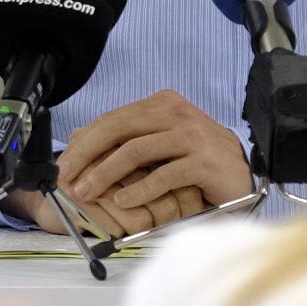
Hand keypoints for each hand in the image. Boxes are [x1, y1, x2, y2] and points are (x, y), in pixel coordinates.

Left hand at [55, 90, 252, 231]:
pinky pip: (163, 175)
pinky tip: (122, 201)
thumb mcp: (160, 145)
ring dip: (106, 173)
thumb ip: (130, 140)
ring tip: (87, 192)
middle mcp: (176, 113)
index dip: (85, 141)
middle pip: (119, 129)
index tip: (64, 164)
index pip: (113, 118)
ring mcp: (192, 136)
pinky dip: (139, 189)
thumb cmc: (197, 163)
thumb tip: (82, 142)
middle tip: (67, 177)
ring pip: (137, 150)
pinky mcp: (204, 161)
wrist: (242, 177)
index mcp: (162, 104)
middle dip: (87, 154)